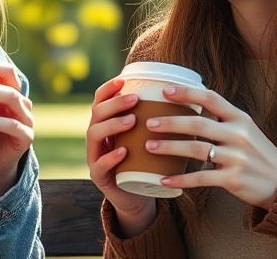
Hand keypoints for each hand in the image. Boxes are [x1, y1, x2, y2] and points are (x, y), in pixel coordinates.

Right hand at [86, 77, 156, 236]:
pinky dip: (110, 157)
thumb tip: (182, 95)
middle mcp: (96, 137)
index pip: (100, 101)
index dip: (108, 89)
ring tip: (132, 121)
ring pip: (94, 134)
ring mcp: (94, 157)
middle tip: (135, 99)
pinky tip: (123, 151)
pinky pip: (99, 165)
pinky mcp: (99, 177)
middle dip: (114, 104)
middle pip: (96, 113)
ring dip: (112, 124)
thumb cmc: (144, 161)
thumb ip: (154, 119)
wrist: (137, 195)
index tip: (123, 80)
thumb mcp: (146, 137)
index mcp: (105, 124)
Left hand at [149, 85, 276, 208]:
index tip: (164, 91)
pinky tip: (163, 179)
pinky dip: (180, 179)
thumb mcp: (244, 128)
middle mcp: (238, 134)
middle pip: (198, 124)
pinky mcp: (233, 179)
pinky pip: (201, 178)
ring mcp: (236, 157)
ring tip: (150, 147)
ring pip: (197, 150)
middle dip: (171, 122)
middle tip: (149, 123)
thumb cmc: (255, 151)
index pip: (210, 98)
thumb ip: (221, 117)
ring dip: (170, 148)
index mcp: (239, 117)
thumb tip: (188, 102)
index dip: (187, 93)